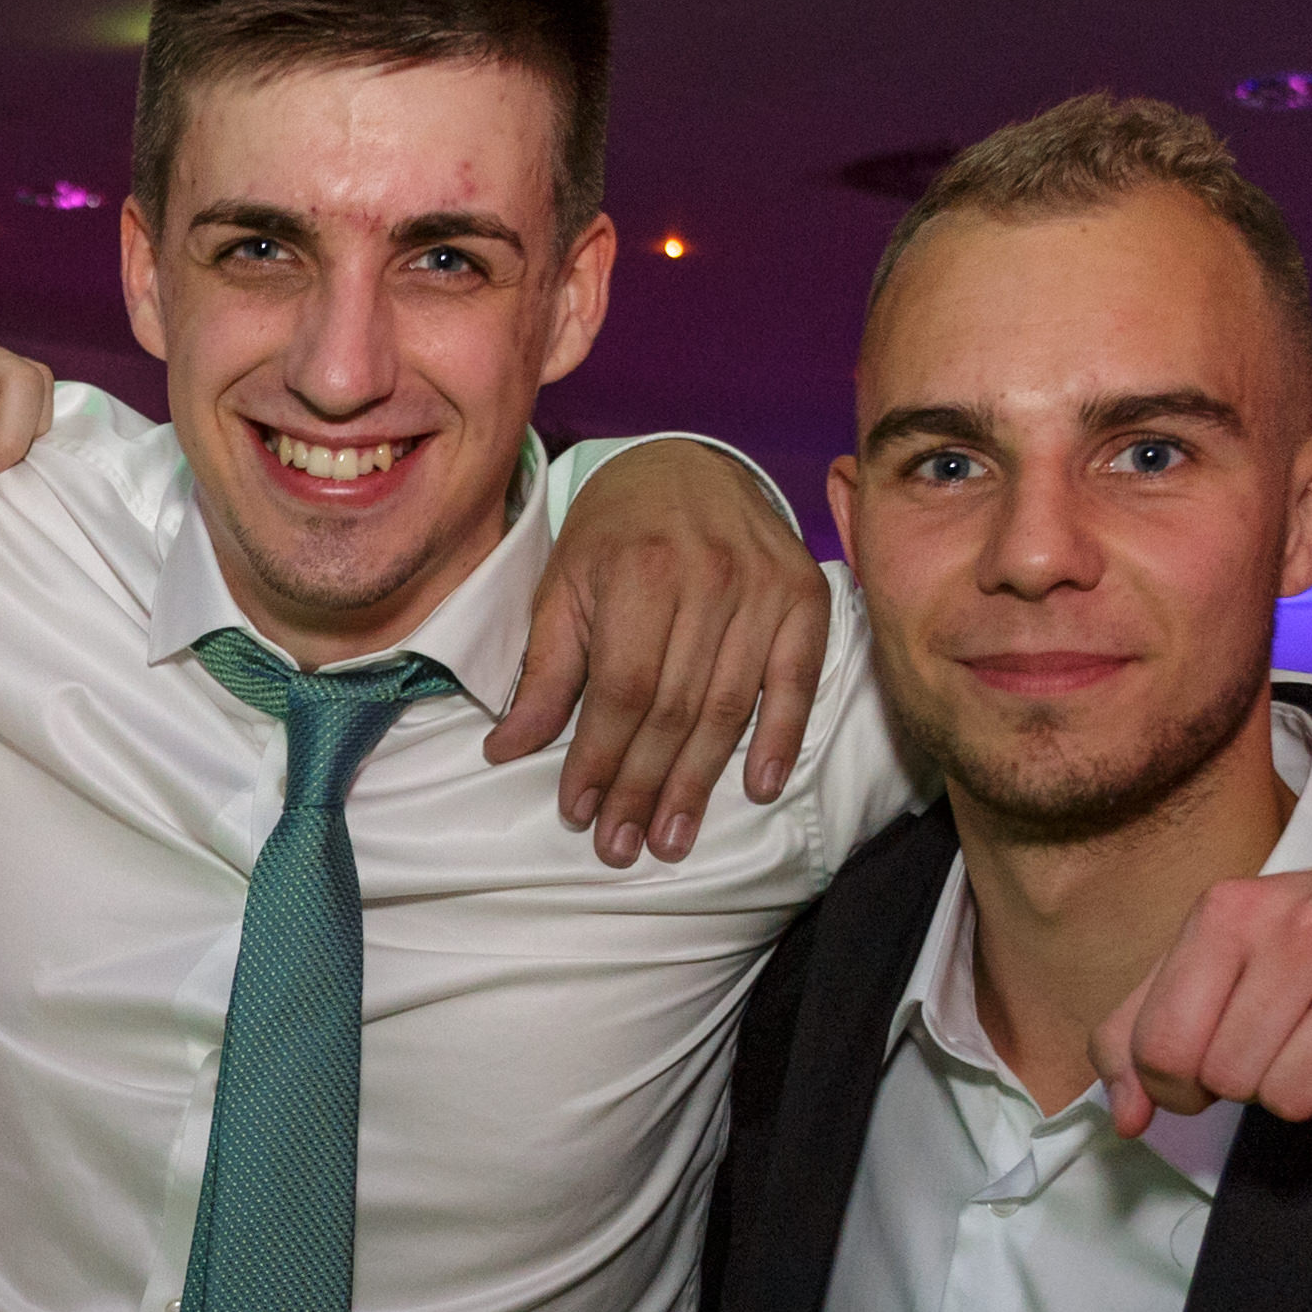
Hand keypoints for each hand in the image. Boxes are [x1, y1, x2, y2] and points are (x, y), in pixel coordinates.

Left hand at [481, 438, 830, 865]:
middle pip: (675, 708)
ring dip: (698, 782)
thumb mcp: (563, 587)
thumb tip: (506, 751)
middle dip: (643, 786)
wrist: (687, 464)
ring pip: (730, 706)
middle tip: (623, 847)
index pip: (621, 690)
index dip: (599, 758)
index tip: (580, 813)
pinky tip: (756, 787)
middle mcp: (709, 578)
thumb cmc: (614, 533)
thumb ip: (545, 671)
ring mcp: (764, 587)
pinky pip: (797, 679)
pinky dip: (781, 736)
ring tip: (671, 837)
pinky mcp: (805, 595)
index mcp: (639, 572)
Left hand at [1097, 829, 1311, 1136]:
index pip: (1163, 1049)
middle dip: (1245, 1080)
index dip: (1173, 1083)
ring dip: (1301, 1091)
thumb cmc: (1304, 930)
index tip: (1199, 1068)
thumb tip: (1126, 1118)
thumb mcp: (1207, 952)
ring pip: (1296, 1102)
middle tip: (1278, 1040)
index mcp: (1231, 913)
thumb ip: (1139, 1030)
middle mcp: (1307, 931)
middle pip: (1232, 1082)